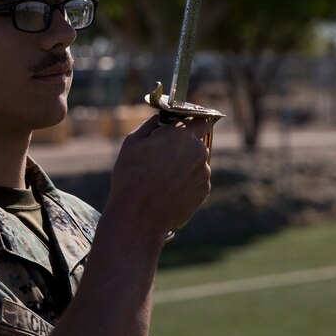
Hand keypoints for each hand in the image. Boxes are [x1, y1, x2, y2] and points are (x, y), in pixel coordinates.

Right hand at [106, 114, 211, 238]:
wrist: (139, 216)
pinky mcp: (204, 190)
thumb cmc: (131, 176)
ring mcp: (203, 172)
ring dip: (183, 165)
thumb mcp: (132, 143)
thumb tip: (160, 118)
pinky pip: (196, 180)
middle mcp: (198, 151)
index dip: (191, 123)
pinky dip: (185, 182)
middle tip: (161, 158)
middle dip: (182, 147)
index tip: (180, 129)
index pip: (200, 120)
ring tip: (161, 179)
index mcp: (181, 135)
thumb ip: (150, 125)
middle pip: (195, 142)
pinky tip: (168, 190)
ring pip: (195, 162)